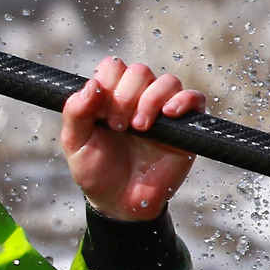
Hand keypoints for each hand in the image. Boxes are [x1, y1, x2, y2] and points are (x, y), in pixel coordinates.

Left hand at [61, 56, 206, 220]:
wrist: (120, 202)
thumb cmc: (97, 171)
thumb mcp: (75, 143)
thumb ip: (75, 113)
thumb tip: (92, 85)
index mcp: (110, 97)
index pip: (113, 67)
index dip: (107, 84)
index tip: (99, 114)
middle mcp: (138, 98)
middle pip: (139, 71)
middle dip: (126, 96)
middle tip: (118, 126)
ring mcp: (162, 111)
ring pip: (167, 81)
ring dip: (150, 100)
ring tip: (139, 128)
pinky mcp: (184, 126)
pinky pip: (194, 99)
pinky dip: (183, 101)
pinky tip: (168, 115)